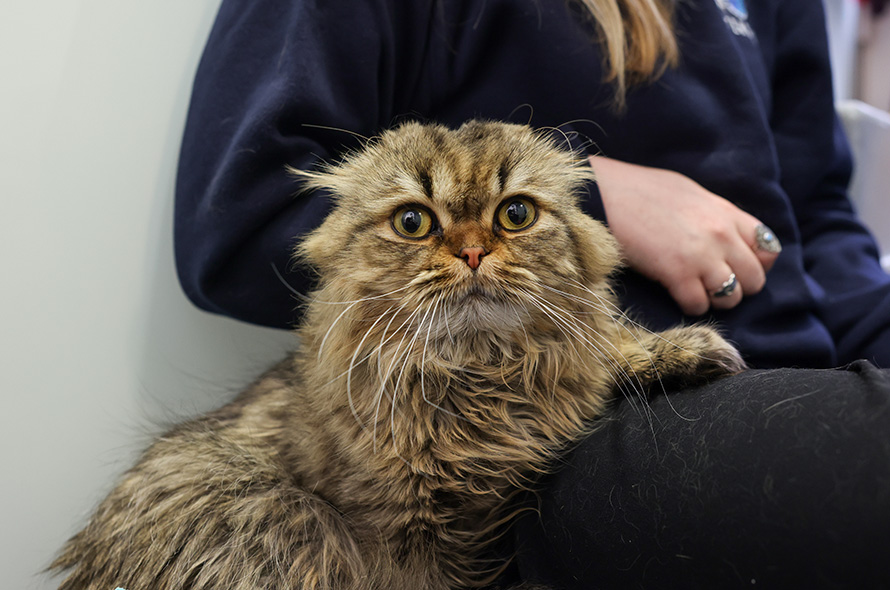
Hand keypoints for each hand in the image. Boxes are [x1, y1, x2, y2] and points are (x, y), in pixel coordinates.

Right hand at [589, 156, 779, 315]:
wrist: (606, 194)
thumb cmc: (640, 191)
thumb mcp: (689, 193)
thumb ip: (714, 215)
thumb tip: (726, 233)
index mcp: (726, 213)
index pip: (769, 249)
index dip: (757, 264)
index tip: (737, 267)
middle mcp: (722, 235)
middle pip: (755, 280)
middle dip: (737, 287)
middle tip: (712, 284)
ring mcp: (702, 255)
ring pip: (732, 297)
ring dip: (714, 300)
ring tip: (694, 290)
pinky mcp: (677, 273)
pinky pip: (699, 305)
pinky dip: (689, 305)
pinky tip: (674, 293)